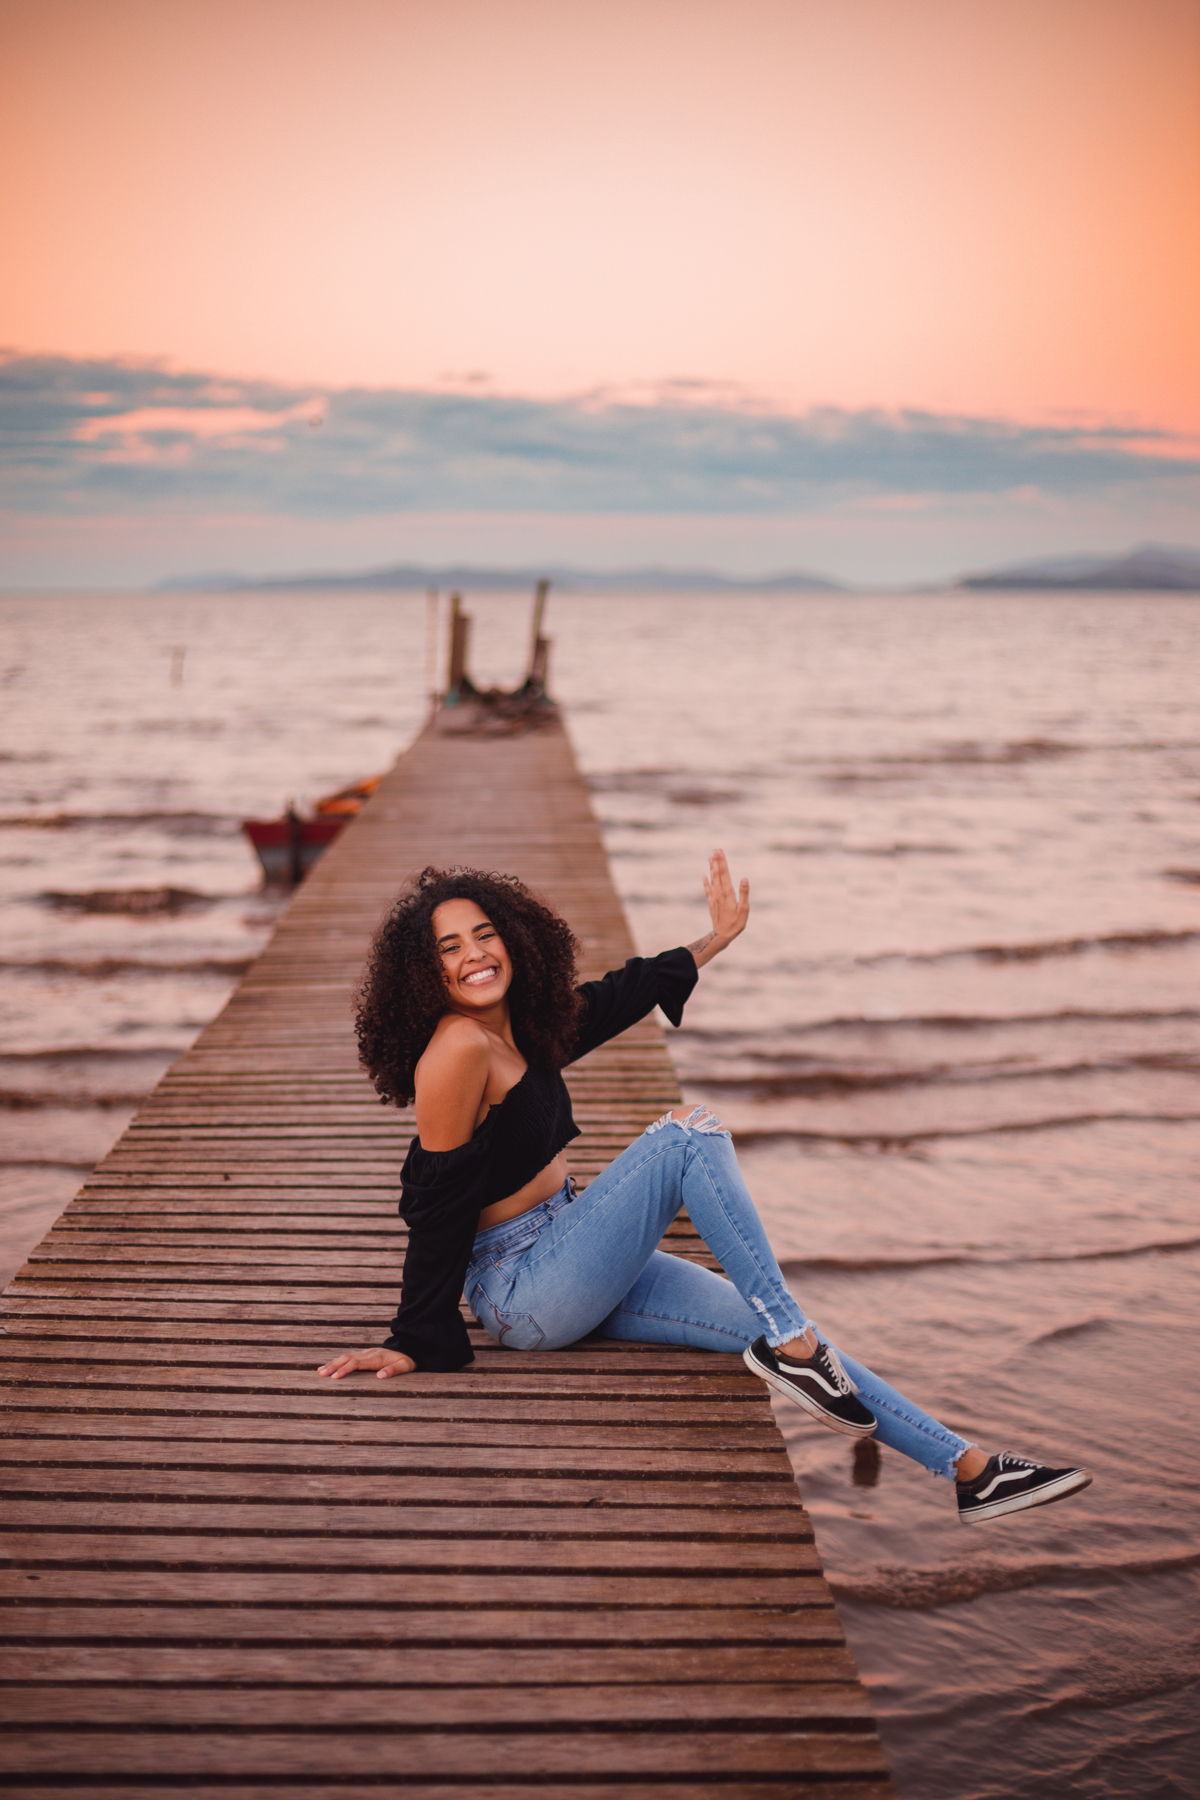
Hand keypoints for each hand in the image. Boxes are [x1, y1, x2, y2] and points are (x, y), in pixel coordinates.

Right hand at [317, 1347, 415, 1380]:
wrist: (409, 1347)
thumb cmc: (407, 1359)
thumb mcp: (404, 1366)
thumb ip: (393, 1371)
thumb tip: (379, 1377)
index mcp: (376, 1358)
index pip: (356, 1363)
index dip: (345, 1370)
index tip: (335, 1377)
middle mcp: (368, 1354)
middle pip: (347, 1358)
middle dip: (333, 1366)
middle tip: (321, 1374)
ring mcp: (366, 1353)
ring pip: (346, 1357)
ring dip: (333, 1363)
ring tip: (320, 1371)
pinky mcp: (365, 1354)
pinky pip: (349, 1357)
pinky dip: (338, 1361)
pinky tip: (330, 1365)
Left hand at [690, 849, 749, 966]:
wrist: (722, 935)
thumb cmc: (736, 923)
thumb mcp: (744, 909)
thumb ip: (744, 893)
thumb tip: (744, 878)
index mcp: (728, 892)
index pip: (725, 873)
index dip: (722, 861)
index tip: (720, 851)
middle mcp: (720, 893)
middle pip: (718, 874)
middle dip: (717, 861)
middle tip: (715, 849)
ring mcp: (715, 898)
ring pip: (713, 879)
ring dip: (712, 868)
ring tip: (710, 858)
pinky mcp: (712, 903)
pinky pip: (708, 890)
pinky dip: (706, 882)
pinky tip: (704, 876)